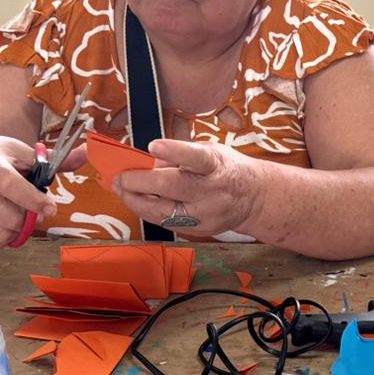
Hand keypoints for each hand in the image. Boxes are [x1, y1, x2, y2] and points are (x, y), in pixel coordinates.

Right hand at [0, 136, 59, 251]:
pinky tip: (1, 226)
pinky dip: (0, 242)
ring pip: (0, 235)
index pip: (11, 186)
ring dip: (16, 231)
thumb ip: (54, 160)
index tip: (50, 208)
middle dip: (28, 217)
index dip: (33, 200)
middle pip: (9, 218)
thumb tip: (87, 152)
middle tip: (32, 209)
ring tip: (16, 215)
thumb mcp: (18, 151)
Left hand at [113, 139, 259, 235]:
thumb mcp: (210, 151)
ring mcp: (207, 214)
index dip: (174, 151)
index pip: (196, 158)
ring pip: (164, 212)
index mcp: (217, 165)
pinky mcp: (200, 229)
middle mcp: (213, 191)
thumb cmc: (226, 168)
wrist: (254, 198)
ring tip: (120, 189)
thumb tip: (148, 161)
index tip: (153, 145)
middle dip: (140, 182)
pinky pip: (166, 222)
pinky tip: (137, 201)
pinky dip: (148, 211)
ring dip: (136, 200)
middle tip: (119, 177)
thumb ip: (181, 155)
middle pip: (173, 187)